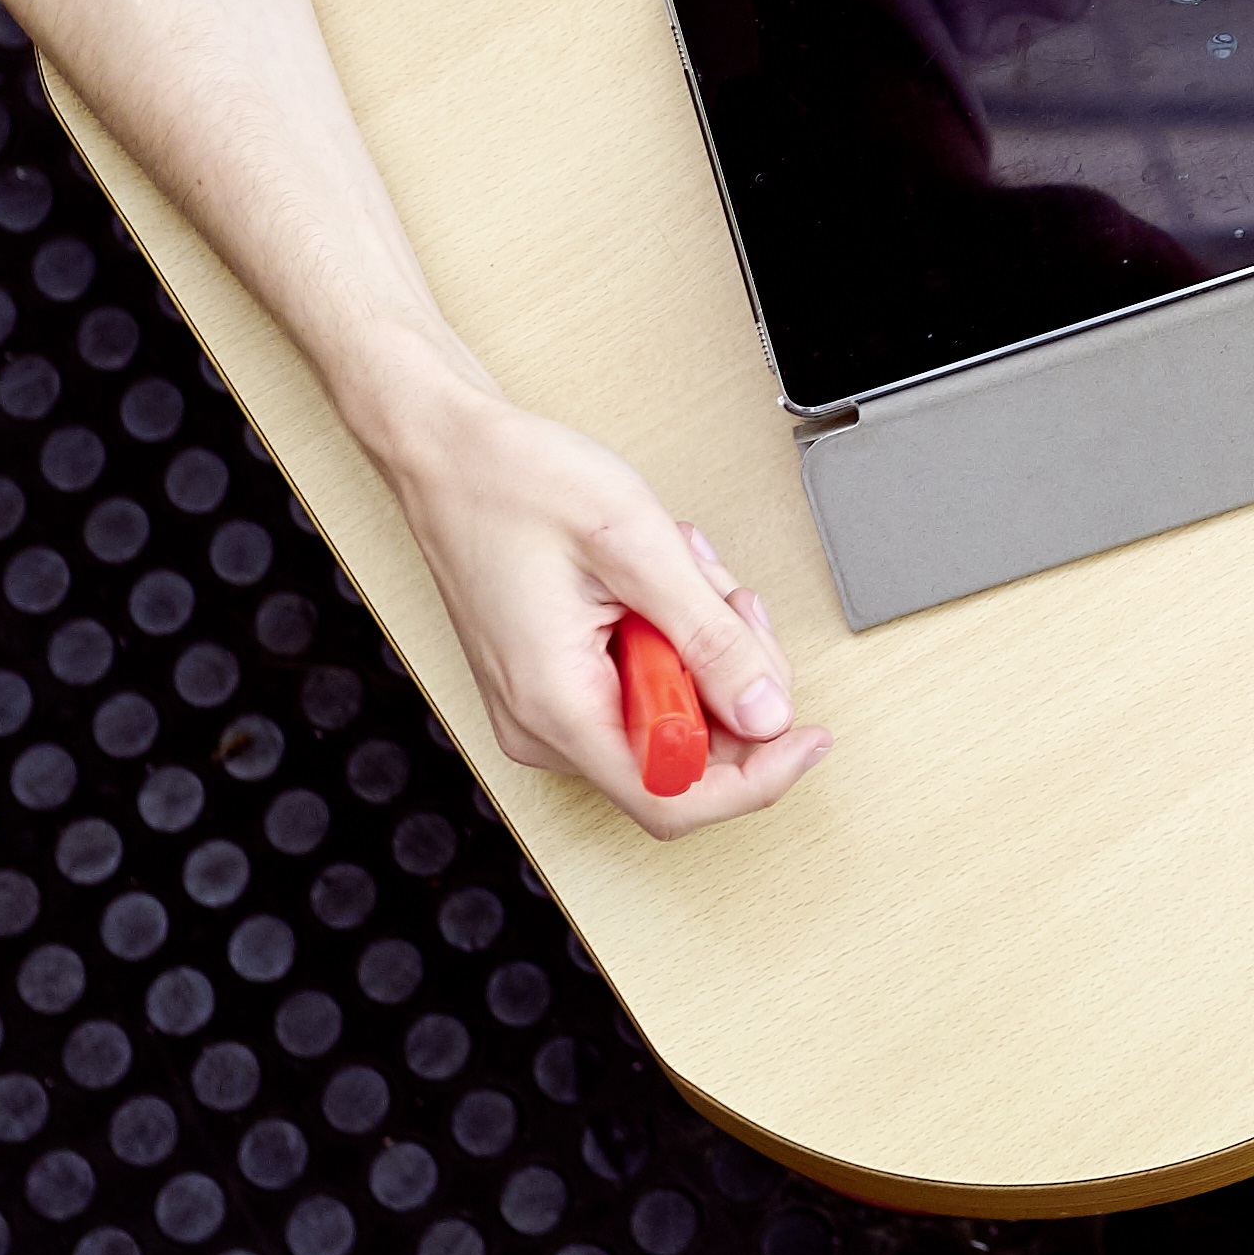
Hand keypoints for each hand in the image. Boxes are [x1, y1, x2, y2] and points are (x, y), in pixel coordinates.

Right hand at [352, 366, 828, 832]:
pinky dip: (671, 639)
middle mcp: (543, 725)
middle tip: (733, 604)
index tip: (804, 738)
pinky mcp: (553, 684)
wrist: (448, 455)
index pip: (674, 798)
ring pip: (668, 717)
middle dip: (732, 683)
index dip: (756, 780)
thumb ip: (709, 638)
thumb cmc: (516, 484)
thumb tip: (768, 711)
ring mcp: (544, 708)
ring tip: (686, 572)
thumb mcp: (636, 547)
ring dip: (701, 648)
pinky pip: (640, 689)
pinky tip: (661, 583)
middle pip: (682, 758)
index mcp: (556, 706)